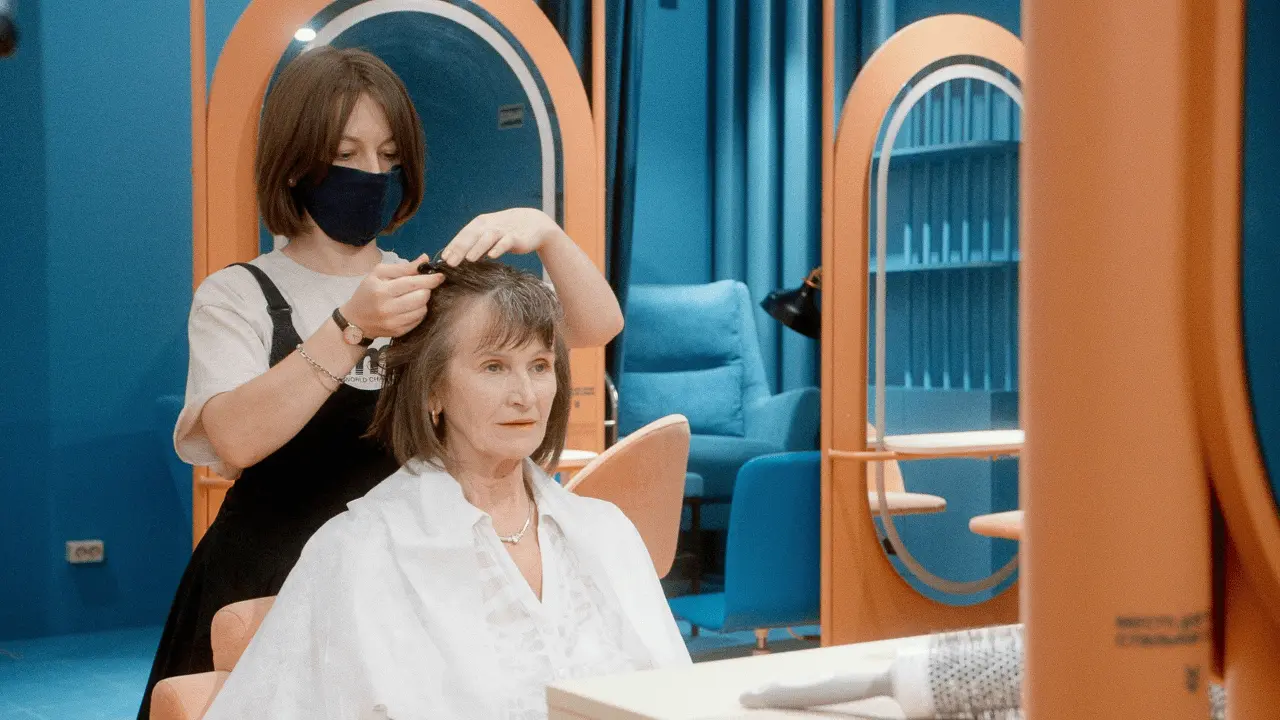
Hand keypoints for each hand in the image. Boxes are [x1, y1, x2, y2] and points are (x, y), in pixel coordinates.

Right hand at [340, 255, 444, 338]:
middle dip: (426, 289)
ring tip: (414, 297)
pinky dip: (419, 312)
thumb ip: (403, 267)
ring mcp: (394, 323)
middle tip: (422, 286)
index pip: (413, 284)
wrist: (355, 320)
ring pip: (422, 309)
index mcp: (382, 291)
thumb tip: (425, 259)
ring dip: (423, 301)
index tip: (440, 276)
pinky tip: (411, 307)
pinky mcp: (399, 332)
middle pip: (421, 297)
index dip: (430, 279)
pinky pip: (419, 320)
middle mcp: (388, 308)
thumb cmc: (368, 292)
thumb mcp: (379, 274)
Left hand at [437, 208, 564, 265]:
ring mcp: (503, 230)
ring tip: (469, 259)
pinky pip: (506, 242)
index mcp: (480, 224)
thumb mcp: (487, 234)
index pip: (463, 235)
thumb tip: (454, 257)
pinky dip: (499, 248)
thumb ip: (473, 244)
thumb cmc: (505, 231)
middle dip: (460, 249)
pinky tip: (492, 255)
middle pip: (472, 236)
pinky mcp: (516, 237)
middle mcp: (489, 225)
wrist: (532, 223)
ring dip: (478, 248)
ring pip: (488, 238)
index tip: (444, 259)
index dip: (453, 246)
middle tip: (451, 263)